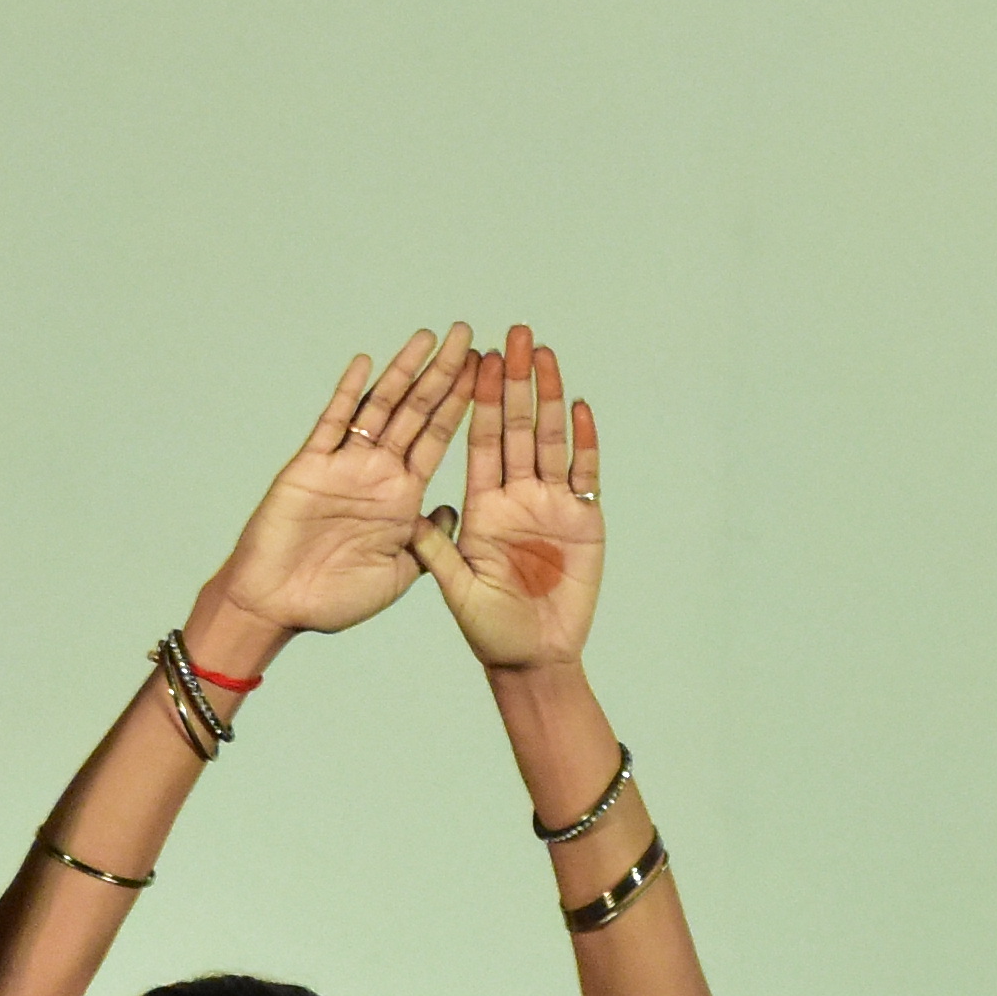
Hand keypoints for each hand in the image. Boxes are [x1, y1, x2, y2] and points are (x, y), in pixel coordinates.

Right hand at [207, 330, 482, 637]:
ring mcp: (345, 466)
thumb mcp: (397, 574)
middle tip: (467, 336)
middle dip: (444, 374)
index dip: (464, 405)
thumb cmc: (334, 599)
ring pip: (381, 407)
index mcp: (403, 497)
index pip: (440, 438)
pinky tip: (365, 364)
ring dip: (404, 372)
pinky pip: (333, 424)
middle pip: (418, 412)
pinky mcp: (311, 467)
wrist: (278, 607)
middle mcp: (378, 473)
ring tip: (429, 337)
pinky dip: (349, 393)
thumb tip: (454, 510)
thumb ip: (429, 542)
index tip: (489, 372)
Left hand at [419, 324, 605, 671]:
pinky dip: (583, 441)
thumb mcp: (455, 589)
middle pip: (514, 427)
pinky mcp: (584, 521)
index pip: (478, 441)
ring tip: (546, 355)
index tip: (475, 360)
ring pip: (548, 440)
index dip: (476, 400)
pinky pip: (584, 473)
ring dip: (548, 397)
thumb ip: (436, 550)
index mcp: (482, 506)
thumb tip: (412, 514)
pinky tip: (579, 407)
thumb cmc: (491, 632)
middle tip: (514, 335)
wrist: (533, 660)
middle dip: (514, 381)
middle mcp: (516, 497)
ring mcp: (551, 506)